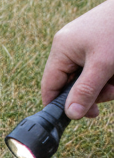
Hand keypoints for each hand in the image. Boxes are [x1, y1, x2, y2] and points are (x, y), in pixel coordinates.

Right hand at [41, 0, 113, 118]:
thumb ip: (86, 91)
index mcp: (61, 49)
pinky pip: (99, 66)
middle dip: (94, 91)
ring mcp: (84, 43)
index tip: (80, 115)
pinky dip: (110, 72)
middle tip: (112, 93)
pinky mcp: (98, 41)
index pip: (50, 87)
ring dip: (106, 83)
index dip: (61, 105)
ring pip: (89, 76)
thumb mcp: (103, 65)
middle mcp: (68, 46)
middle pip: (72, 84)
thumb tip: (71, 115)